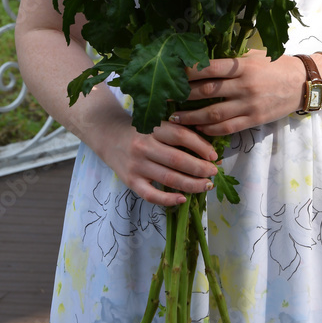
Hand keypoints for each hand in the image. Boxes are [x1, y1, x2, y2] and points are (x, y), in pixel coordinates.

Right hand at [96, 115, 218, 207]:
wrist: (107, 134)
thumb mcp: (156, 123)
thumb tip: (206, 149)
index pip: (181, 136)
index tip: (214, 155)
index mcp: (153, 128)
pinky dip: (168, 199)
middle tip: (214, 173)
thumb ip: (176, 132)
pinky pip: (151, 195)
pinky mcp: (130, 181)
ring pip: (168, 178)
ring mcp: (136, 166)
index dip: (200, 146)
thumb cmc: (139, 129)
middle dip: (200, 168)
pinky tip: (183, 199)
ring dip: (191, 184)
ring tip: (206, 185)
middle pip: (177, 160)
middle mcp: (144, 146)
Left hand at [169, 49, 307, 136]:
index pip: (209, 67)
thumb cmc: (276, 65)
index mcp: (243, 65)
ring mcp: (249, 104)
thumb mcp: (255, 55)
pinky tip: (197, 128)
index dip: (188, 71)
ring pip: (213, 113)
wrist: (302, 83)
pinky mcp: (254, 119)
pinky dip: (210, 129)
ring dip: (191, 117)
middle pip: (206, 91)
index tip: (171, 73)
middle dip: (182, 95)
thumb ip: (233, 59)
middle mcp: (244, 84)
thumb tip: (205, 60)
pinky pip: (227, 127)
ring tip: (174, 117)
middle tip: (164, 97)